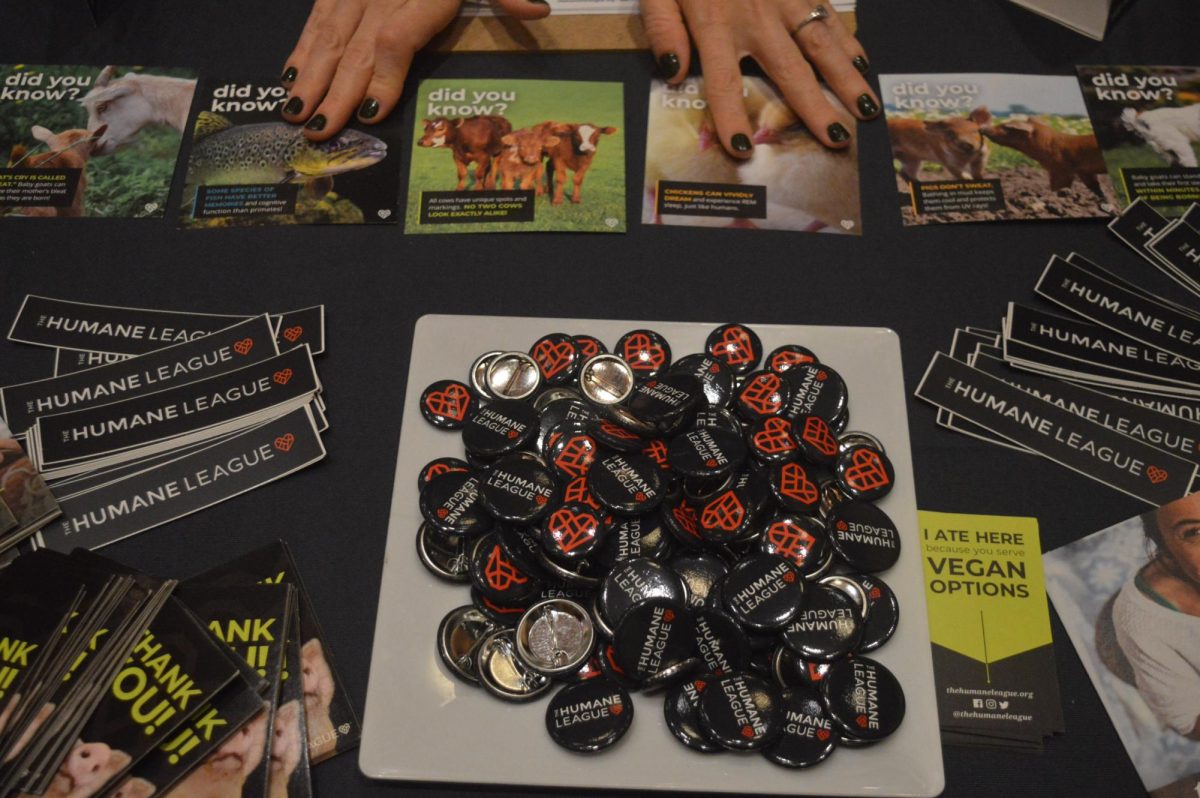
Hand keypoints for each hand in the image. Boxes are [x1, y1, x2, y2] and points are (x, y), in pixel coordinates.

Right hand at [280, 0, 551, 138]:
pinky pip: (318, 15)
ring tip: (293, 113)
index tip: (372, 114)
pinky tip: (290, 75)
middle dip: (335, 91)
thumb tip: (538, 11)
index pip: (396, 39)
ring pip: (329, 34)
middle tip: (318, 131)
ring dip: (311, 75)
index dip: (382, 78)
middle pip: (356, 47)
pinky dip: (303, 45)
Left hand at [641, 0, 877, 155]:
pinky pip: (828, 12)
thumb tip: (673, 73)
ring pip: (822, 43)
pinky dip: (848, 39)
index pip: (724, 82)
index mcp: (714, 24)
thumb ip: (662, 29)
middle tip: (839, 139)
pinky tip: (862, 62)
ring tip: (867, 110)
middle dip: (816, 108)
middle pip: (790, 71)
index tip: (742, 148)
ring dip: (847, 78)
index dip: (732, 118)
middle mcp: (756, 16)